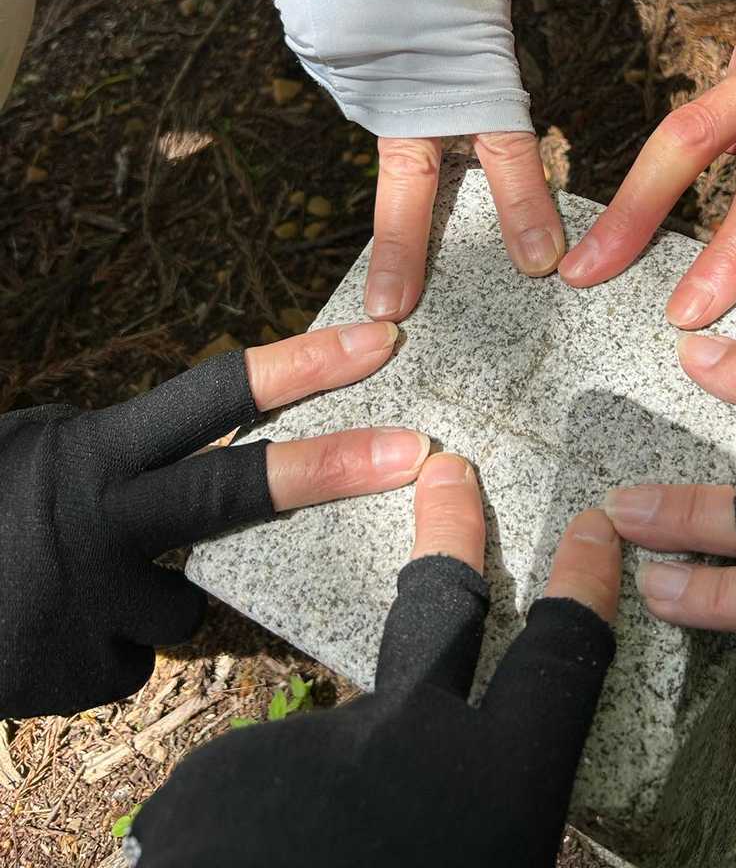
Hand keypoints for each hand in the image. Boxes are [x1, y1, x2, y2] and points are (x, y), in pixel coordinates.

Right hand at [0, 322, 428, 717]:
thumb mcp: (39, 451)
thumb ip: (125, 448)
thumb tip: (211, 445)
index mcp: (94, 451)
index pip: (215, 397)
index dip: (301, 366)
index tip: (382, 337)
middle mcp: (104, 520)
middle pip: (236, 493)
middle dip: (333, 469)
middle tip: (420, 448)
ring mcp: (97, 603)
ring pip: (183, 602)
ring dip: (141, 598)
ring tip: (65, 589)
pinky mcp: (88, 673)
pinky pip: (138, 657)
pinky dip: (108, 647)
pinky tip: (49, 635)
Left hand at [125, 454, 619, 867]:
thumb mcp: (486, 863)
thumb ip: (492, 814)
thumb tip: (488, 800)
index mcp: (494, 786)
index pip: (559, 664)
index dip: (582, 592)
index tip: (592, 528)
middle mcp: (409, 740)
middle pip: (440, 607)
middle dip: (451, 530)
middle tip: (449, 473)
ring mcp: (312, 743)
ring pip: (335, 746)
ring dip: (329, 790)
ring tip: (309, 857)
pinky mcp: (225, 765)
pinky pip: (260, 789)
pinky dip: (263, 823)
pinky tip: (251, 864)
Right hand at [275, 0, 564, 320]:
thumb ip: (472, 67)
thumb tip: (454, 123)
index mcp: (464, 60)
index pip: (500, 149)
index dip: (522, 203)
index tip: (538, 259)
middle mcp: (397, 75)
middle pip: (410, 175)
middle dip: (404, 247)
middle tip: (392, 308)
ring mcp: (346, 65)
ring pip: (377, 106)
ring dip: (391, 90)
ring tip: (394, 18)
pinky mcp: (311, 47)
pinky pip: (348, 71)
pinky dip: (362, 57)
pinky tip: (366, 14)